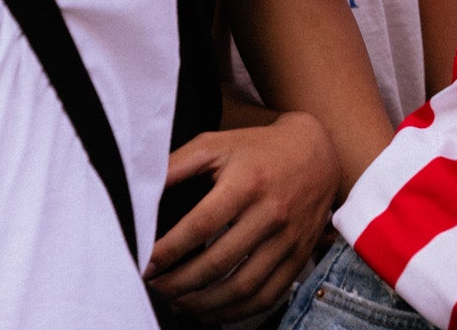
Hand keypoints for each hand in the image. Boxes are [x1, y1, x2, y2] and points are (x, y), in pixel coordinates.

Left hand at [145, 114, 338, 319]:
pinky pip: (268, 295)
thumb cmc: (258, 149)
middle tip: (153, 287)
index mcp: (247, 183)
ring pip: (242, 287)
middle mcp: (272, 213)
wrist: (319, 151)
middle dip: (177, 284)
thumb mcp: (217, 145)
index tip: (144, 265)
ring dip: (203, 303)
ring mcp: (289, 238)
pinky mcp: (300, 255)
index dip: (168, 251)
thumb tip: (137, 191)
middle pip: (218, 263)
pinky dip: (237, 311)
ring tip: (176, 301)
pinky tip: (212, 309)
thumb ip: (176, 165)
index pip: (200, 226)